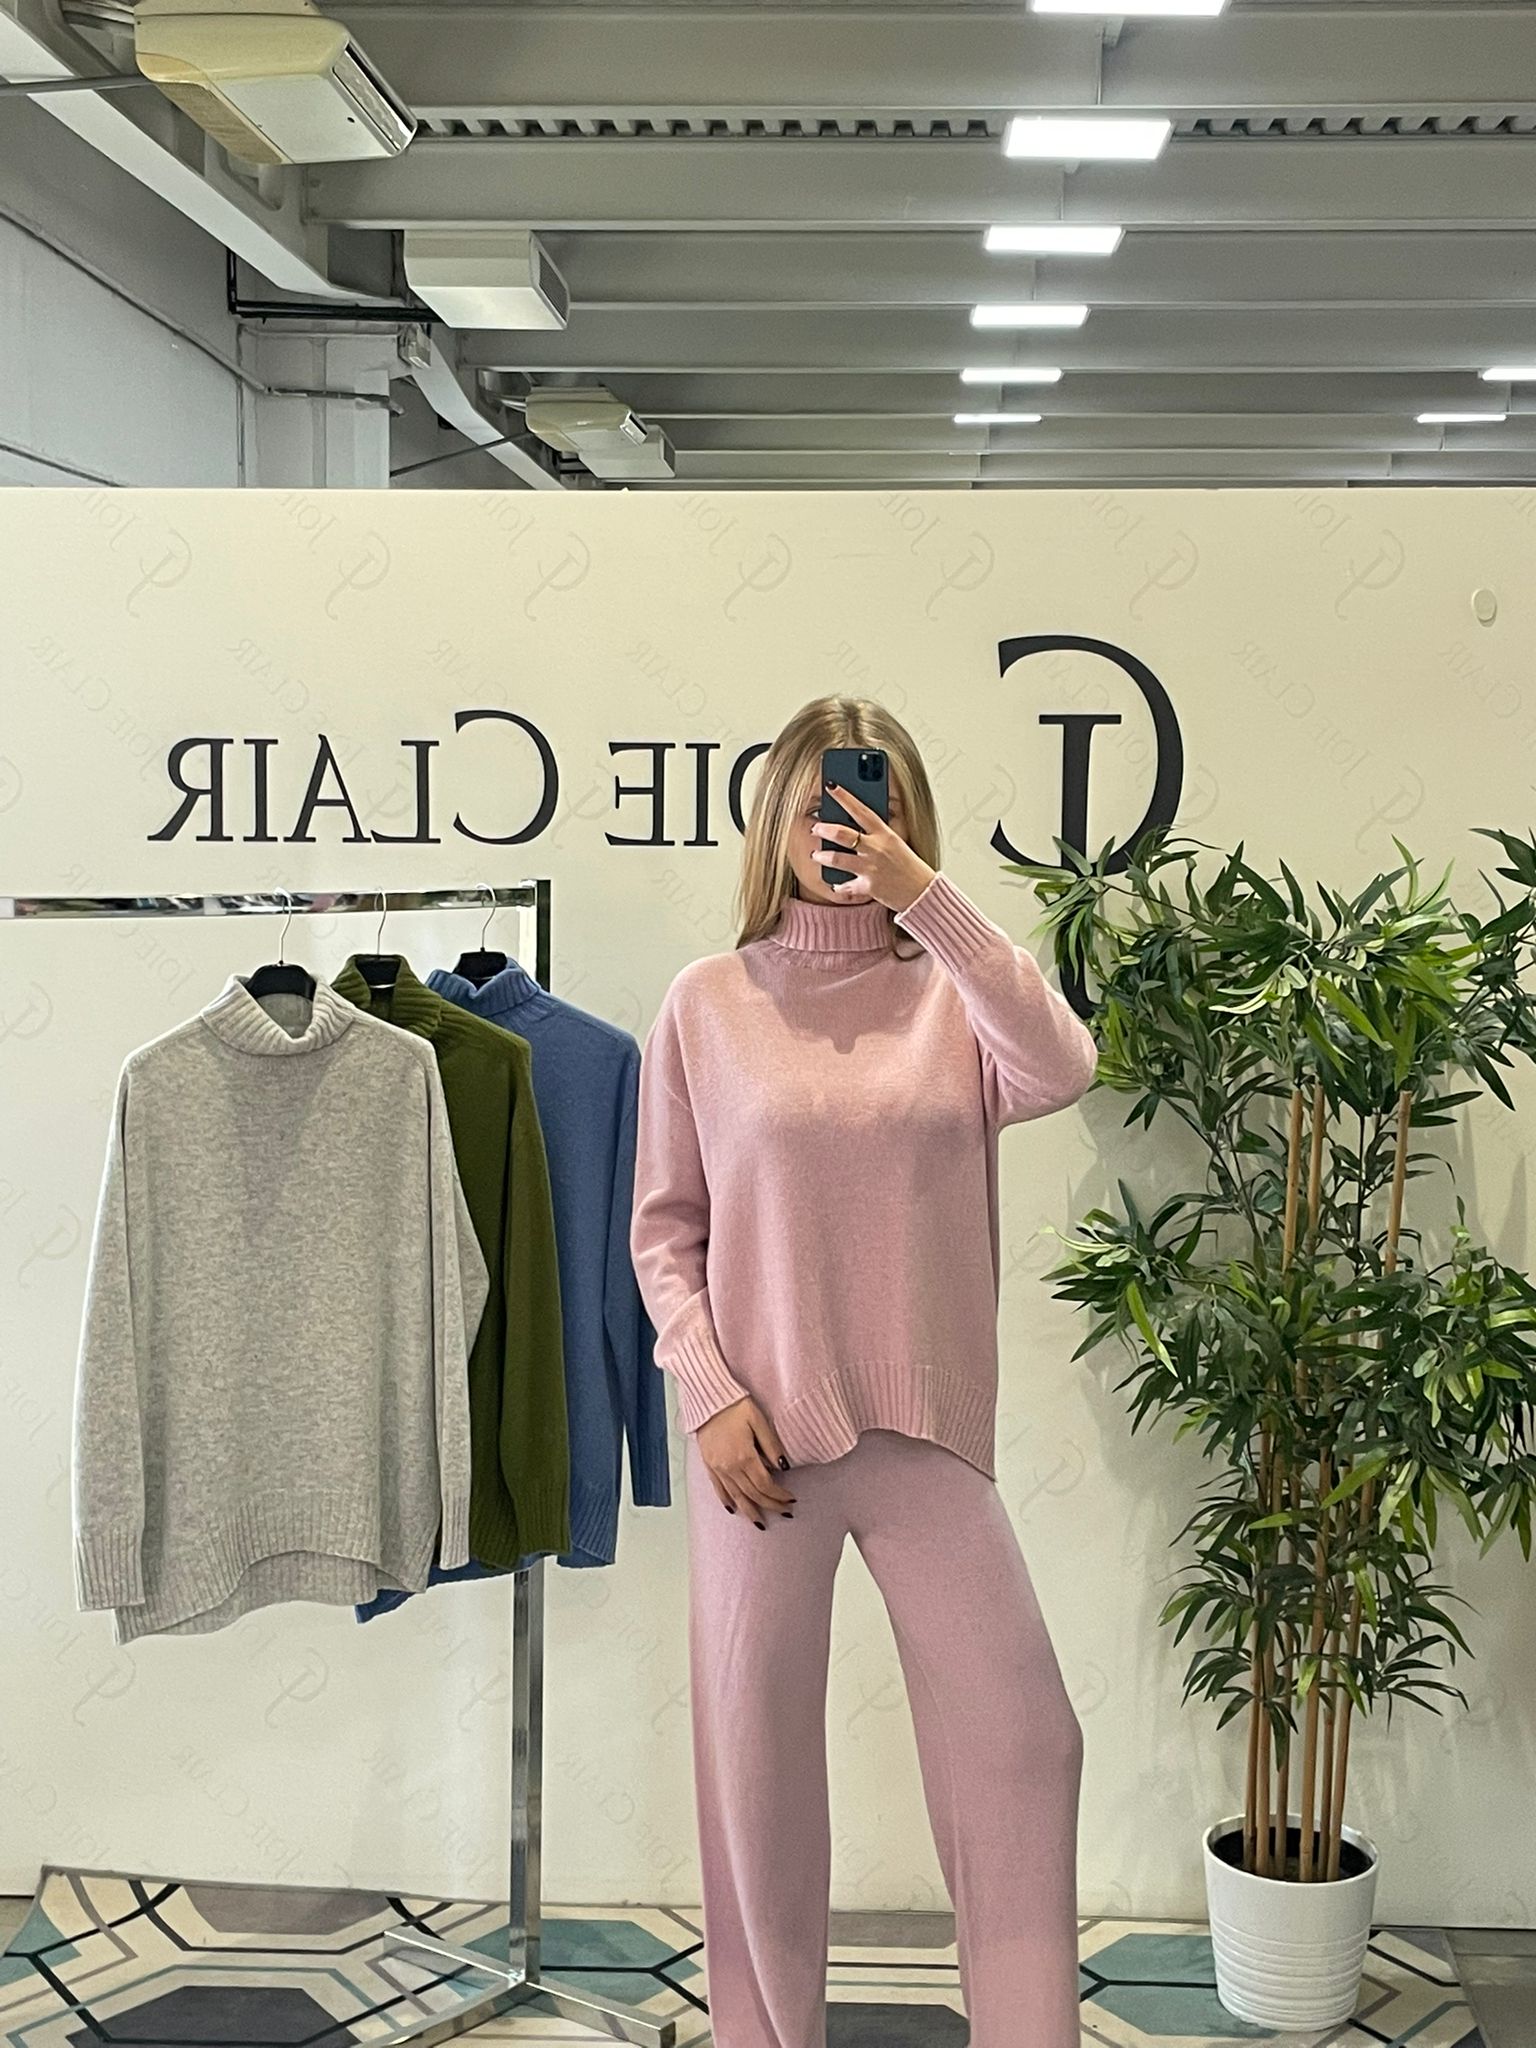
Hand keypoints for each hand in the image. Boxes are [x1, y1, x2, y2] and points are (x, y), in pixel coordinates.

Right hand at [696, 1396, 796, 1526]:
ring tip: (760, 1523)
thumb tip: (784, 1466)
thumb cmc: (735, 1405)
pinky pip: (719, 1488)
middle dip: (770, 1505)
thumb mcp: (758, 1419)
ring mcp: (718, 1468)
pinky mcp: (709, 1464)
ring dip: (750, 1511)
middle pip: (753, 1494)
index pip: (765, 1485)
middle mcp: (730, 1467)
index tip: (791, 1500)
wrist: (708, 1398)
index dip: (779, 1495)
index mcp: (744, 1456)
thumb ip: (771, 1444)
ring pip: (736, 1497)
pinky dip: (727, 1500)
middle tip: (784, 1512)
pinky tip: (734, 1509)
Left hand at [813, 782, 934, 913]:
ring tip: (816, 854)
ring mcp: (870, 868)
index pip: (861, 810)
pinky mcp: (868, 887)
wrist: (922, 892)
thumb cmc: (909, 865)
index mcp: (885, 834)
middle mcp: (876, 848)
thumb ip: (877, 833)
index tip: (830, 785)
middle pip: (842, 834)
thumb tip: (854, 824)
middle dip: (824, 829)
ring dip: (822, 856)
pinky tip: (836, 884)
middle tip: (816, 827)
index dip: (844, 796)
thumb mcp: (896, 843)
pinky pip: (846, 886)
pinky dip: (839, 886)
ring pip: (837, 858)